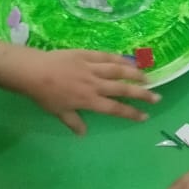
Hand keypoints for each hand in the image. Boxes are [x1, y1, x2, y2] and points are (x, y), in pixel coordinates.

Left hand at [5, 47, 159, 134]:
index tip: (145, 116)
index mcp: (88, 100)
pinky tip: (129, 61)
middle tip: (157, 97)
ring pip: (118, 71)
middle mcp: (95, 84)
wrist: (31, 71)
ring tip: (148, 77)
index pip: (115, 108)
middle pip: (123, 89)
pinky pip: (106, 56)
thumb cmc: (43, 94)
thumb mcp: (57, 111)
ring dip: (135, 74)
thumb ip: (73, 121)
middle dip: (142, 94)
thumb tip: (84, 133)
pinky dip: (120, 59)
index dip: (131, 113)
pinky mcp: (86, 55)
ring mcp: (92, 68)